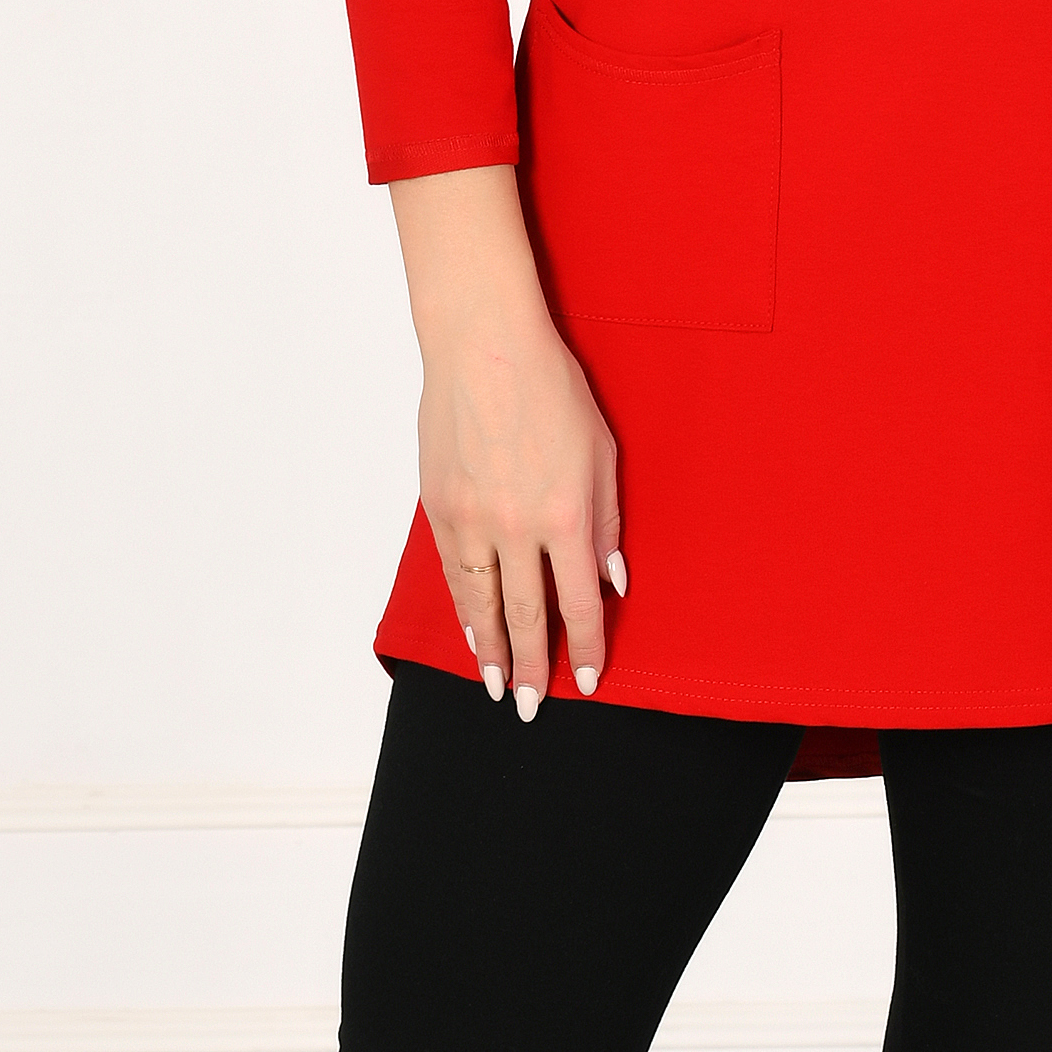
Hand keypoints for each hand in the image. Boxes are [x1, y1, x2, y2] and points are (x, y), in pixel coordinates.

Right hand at [389, 165, 624, 718]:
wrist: (483, 345)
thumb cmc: (551, 385)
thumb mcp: (602, 450)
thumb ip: (608, 521)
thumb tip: (611, 578)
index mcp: (566, 515)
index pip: (579, 603)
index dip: (585, 647)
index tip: (588, 679)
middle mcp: (518, 528)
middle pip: (527, 616)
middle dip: (535, 667)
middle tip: (535, 706)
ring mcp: (473, 520)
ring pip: (483, 605)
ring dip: (493, 652)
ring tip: (499, 687)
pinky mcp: (439, 507)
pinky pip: (454, 575)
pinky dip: (464, 610)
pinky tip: (472, 632)